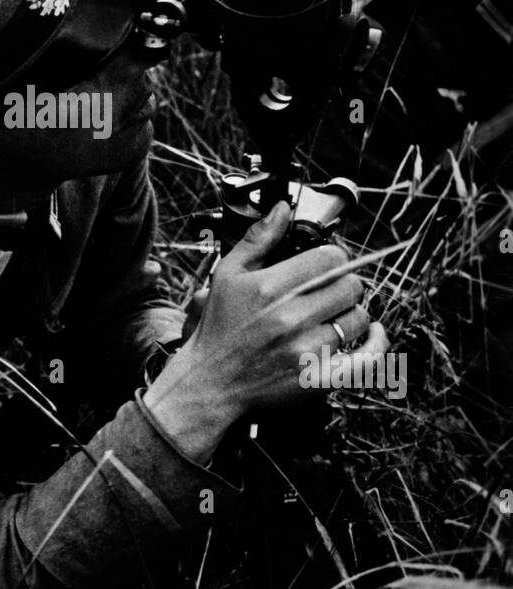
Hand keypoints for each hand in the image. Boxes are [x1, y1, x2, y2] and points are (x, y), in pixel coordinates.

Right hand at [143, 200, 387, 462]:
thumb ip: (258, 238)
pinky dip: (377, 343)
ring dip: (351, 313)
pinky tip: (375, 333)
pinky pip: (367, 359)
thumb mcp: (228, 274)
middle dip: (343, 283)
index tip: (324, 265)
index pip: (331, 257)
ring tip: (333, 315)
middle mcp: (291, 317)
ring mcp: (307, 349)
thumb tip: (282, 208)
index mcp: (272, 287)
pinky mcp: (318, 378)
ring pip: (359, 317)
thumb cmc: (220, 325)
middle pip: (351, 285)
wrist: (211, 381)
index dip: (332, 257)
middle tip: (328, 291)